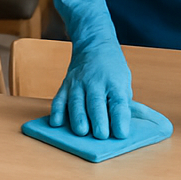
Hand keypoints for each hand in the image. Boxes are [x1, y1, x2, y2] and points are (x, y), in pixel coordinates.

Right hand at [49, 0, 132, 139]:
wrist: (93, 43)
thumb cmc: (112, 68)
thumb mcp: (124, 81)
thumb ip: (122, 103)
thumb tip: (123, 128)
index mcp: (115, 83)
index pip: (118, 102)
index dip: (120, 118)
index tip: (121, 134)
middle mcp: (96, 82)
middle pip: (96, 103)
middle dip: (98, 121)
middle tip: (101, 136)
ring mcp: (78, 82)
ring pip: (76, 102)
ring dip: (78, 118)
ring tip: (81, 132)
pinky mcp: (65, 84)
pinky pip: (59, 99)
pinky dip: (56, 111)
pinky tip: (56, 123)